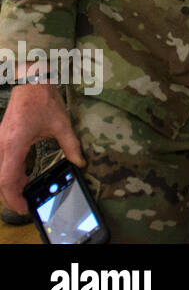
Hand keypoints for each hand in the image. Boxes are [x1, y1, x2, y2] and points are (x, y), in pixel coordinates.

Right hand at [0, 81, 85, 214]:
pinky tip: (22, 178)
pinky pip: (1, 163)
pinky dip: (9, 174)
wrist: (31, 82)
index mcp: (14, 144)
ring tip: (26, 192)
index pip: (7, 179)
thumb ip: (71, 146)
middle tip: (27, 205)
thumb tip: (80, 163)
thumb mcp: (62, 124)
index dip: (13, 197)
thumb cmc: (43, 101)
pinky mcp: (1, 140)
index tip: (24, 207)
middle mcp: (2, 146)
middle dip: (11, 195)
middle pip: (0, 180)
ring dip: (10, 185)